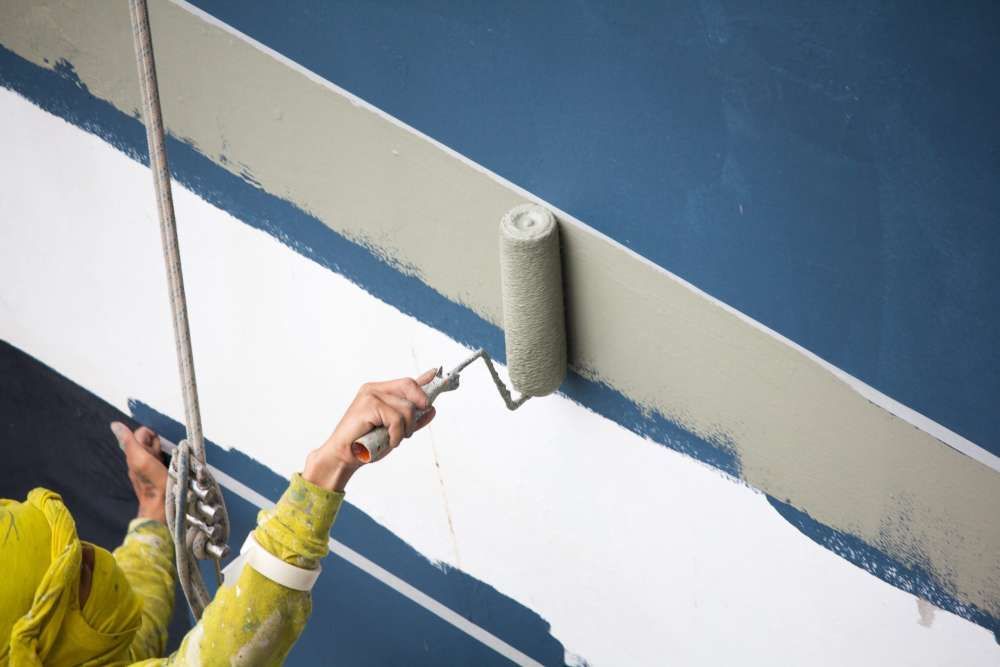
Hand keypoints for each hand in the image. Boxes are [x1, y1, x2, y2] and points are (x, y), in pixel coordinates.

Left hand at [111, 422, 167, 523]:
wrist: (163, 506)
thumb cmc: (153, 482)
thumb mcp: (140, 460)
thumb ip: (130, 442)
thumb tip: (115, 425)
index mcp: (134, 453)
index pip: (142, 433)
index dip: (151, 436)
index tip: (156, 447)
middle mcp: (140, 458)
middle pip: (150, 440)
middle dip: (157, 444)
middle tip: (161, 457)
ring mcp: (150, 465)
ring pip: (156, 449)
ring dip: (163, 451)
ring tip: (166, 464)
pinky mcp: (159, 472)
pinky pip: (161, 458)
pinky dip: (166, 458)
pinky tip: (169, 467)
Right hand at [303, 368, 438, 490]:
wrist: (344, 456)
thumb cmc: (367, 444)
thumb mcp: (395, 431)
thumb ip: (412, 419)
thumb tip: (432, 409)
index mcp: (380, 392)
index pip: (407, 382)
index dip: (425, 378)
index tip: (439, 372)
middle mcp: (374, 389)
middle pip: (410, 386)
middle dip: (419, 405)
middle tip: (412, 427)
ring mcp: (370, 395)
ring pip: (406, 407)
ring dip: (405, 429)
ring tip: (394, 439)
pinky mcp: (368, 405)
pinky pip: (396, 418)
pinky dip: (396, 434)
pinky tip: (389, 442)